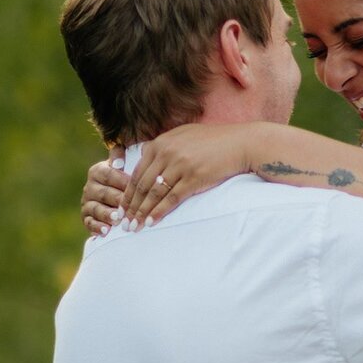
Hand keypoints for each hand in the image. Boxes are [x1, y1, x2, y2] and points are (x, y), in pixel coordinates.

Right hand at [81, 156, 131, 234]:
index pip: (108, 174)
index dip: (121, 180)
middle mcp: (90, 187)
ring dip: (106, 215)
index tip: (134, 186)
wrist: (116, 198)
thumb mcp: (123, 165)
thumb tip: (120, 150)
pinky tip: (106, 231)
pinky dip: (97, 227)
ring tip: (117, 220)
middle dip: (116, 200)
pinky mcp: (86, 218)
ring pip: (96, 209)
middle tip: (128, 206)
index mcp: (97, 171)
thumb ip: (120, 156)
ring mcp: (87, 203)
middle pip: (103, 193)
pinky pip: (89, 223)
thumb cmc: (124, 179)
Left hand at [119, 124, 253, 228]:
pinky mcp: (193, 177)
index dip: (128, 192)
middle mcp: (166, 153)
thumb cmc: (213, 141)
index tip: (122, 207)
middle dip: (131, 206)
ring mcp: (180, 165)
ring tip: (134, 226)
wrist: (240, 143)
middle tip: (123, 222)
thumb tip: (146, 156)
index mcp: (160, 143)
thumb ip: (164, 145)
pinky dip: (159, 212)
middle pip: (142, 185)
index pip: (137, 172)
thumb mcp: (183, 135)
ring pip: (154, 193)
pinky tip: (152, 222)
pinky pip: (171, 198)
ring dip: (142, 212)